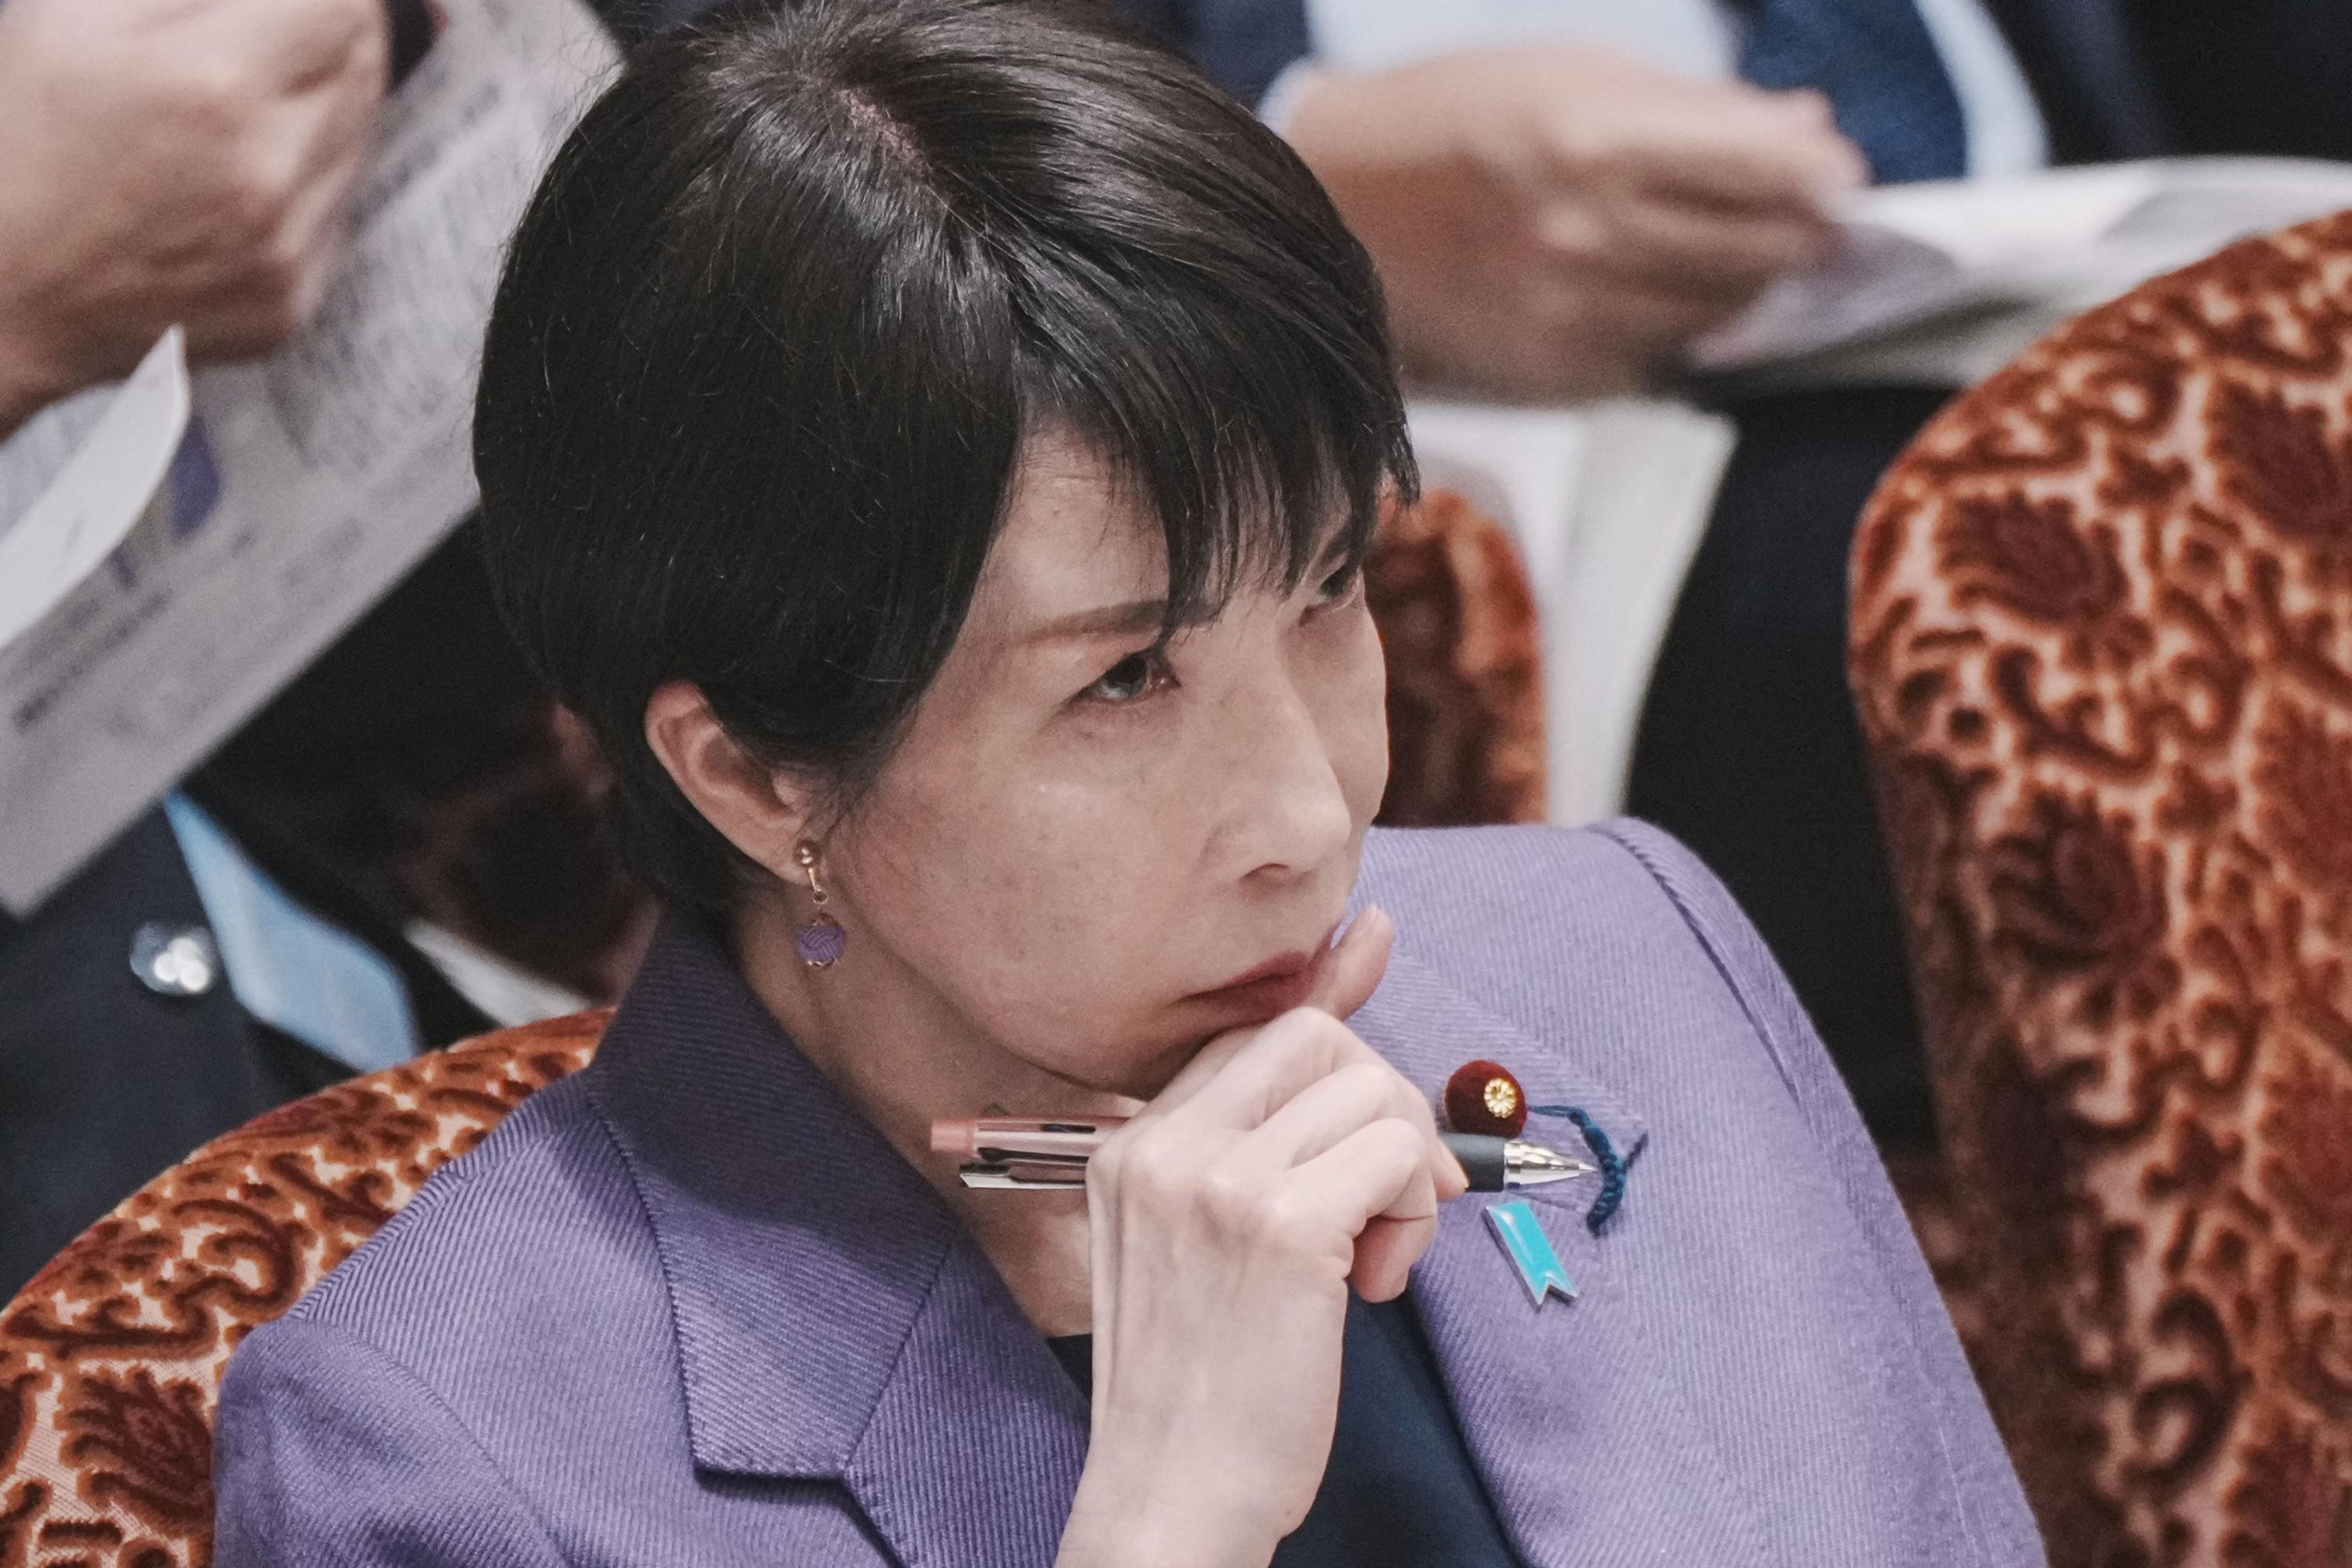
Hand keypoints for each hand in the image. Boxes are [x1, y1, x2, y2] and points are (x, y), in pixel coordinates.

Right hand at [0, 0, 387, 436]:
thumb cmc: (14, 144)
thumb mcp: (77, 18)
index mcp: (214, 88)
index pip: (344, 10)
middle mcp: (266, 175)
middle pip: (364, 72)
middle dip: (326, 38)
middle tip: (268, 36)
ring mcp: (284, 250)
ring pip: (359, 145)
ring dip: (320, 110)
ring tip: (235, 110)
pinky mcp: (289, 302)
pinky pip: (335, 217)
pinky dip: (305, 185)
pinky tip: (231, 180)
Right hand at [1056, 906, 1467, 1567]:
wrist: (1172, 1495)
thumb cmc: (1200, 1383)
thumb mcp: (1197, 1244)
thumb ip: (1255, 1143)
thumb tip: (1337, 1022)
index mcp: (1131, 1147)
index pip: (1248, 1031)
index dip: (1328, 1001)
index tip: (1374, 943)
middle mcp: (1165, 1147)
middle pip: (1317, 1039)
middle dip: (1381, 1102)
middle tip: (1391, 1197)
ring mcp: (1219, 1182)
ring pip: (1371, 1091)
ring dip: (1405, 1170)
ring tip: (1374, 1258)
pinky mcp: (1283, 1227)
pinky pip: (1397, 1154)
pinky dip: (1416, 1210)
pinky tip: (1379, 1280)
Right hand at [1285, 46, 1866, 401]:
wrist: (1340, 199)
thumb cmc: (1459, 114)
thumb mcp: (1576, 69)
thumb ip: (1697, 108)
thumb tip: (1803, 129)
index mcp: (1599, 140)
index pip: (1766, 170)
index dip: (1823, 176)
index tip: (1842, 178)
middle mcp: (1590, 234)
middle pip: (1759, 252)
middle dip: (1805, 237)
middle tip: (1822, 227)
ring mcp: (1570, 309)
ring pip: (1719, 314)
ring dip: (1754, 287)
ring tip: (1757, 257)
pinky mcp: (1551, 364)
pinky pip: (1659, 353)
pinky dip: (1685, 325)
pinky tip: (1674, 294)